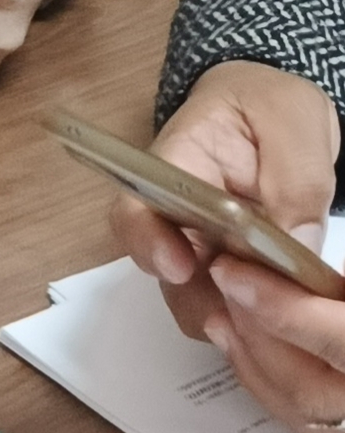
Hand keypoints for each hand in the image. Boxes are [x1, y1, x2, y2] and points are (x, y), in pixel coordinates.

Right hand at [113, 62, 341, 432]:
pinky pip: (229, 306)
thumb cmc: (271, 105)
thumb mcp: (292, 122)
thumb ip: (294, 180)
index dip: (147, 243)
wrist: (274, 115)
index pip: (136, 208)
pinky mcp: (228, 268)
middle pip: (164, 270)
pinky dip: (250, 324)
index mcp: (176, 164)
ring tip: (272, 327)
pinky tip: (278, 323)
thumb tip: (296, 247)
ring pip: (196, 298)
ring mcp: (200, 245)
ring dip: (230, 320)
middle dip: (200, 301)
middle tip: (247, 319)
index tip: (178, 267)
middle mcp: (176, 214)